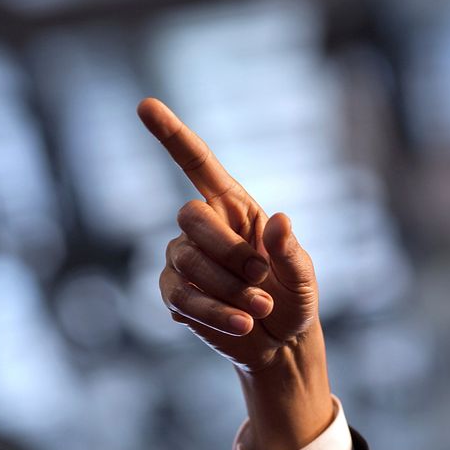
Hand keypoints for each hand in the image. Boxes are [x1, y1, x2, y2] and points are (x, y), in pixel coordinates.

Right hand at [138, 97, 333, 449]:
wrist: (278, 344)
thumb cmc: (292, 299)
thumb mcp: (304, 277)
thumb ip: (292, 251)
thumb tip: (279, 221)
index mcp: (234, 208)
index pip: (197, 164)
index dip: (171, 135)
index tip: (144, 104)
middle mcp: (203, 228)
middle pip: (189, 216)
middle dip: (227, 250)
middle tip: (260, 276)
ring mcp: (182, 260)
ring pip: (185, 260)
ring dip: (227, 289)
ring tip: (258, 309)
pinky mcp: (173, 294)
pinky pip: (182, 298)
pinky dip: (214, 313)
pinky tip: (240, 324)